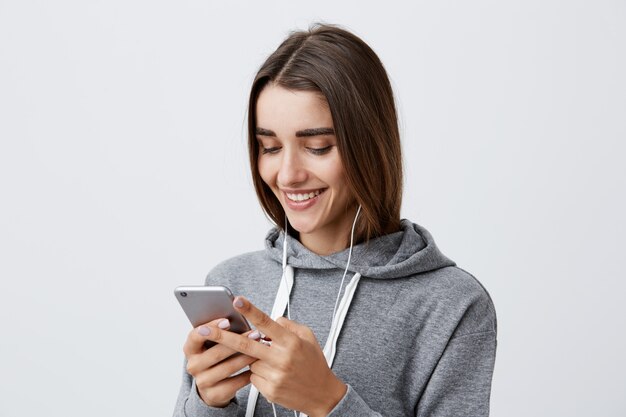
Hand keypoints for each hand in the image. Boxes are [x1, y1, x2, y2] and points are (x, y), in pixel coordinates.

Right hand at [183, 318, 258, 406]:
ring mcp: (202, 382)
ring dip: (246, 357)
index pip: (195, 336)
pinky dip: (248, 374)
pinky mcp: (214, 395)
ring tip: (261, 349)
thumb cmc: (216, 356)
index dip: (211, 327)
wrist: (212, 386)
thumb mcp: (213, 343)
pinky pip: (234, 383)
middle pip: (216, 352)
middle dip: (238, 342)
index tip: (228, 321)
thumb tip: (238, 316)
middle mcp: (193, 365)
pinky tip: (258, 366)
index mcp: (190, 349)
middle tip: (256, 333)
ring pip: (227, 367)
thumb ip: (220, 331)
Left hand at [201, 296, 347, 416]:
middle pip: (245, 344)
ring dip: (254, 359)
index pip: (266, 322)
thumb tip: (270, 319)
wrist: (322, 395)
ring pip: (249, 361)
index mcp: (291, 342)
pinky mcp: (269, 390)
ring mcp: (274, 376)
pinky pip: (253, 376)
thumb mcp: (308, 337)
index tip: (236, 301)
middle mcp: (281, 358)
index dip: (250, 310)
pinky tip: (275, 375)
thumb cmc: (314, 364)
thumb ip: (288, 326)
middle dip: (221, 336)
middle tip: (203, 329)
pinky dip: (258, 373)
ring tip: (275, 363)